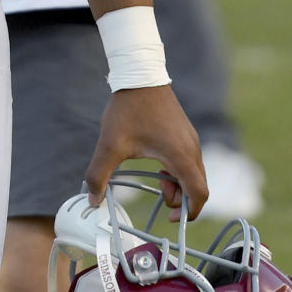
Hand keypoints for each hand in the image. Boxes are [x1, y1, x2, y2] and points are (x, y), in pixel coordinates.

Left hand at [85, 84, 206, 218]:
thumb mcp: (109, 145)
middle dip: (182, 199)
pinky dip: (180, 171)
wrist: (139, 74)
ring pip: (195, 173)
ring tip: (158, 181)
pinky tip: (159, 166)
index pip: (199, 194)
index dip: (189, 212)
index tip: (169, 217)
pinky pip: (191, 161)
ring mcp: (191, 138)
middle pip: (199, 186)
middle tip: (160, 199)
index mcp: (180, 155)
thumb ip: (99, 174)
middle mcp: (192, 148)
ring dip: (180, 184)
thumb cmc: (127, 109)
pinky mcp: (186, 132)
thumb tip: (92, 200)